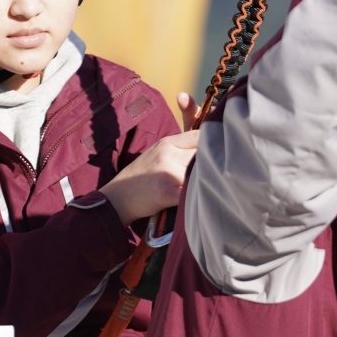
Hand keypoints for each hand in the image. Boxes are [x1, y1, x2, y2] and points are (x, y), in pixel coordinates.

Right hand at [102, 93, 199, 226]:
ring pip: (201, 172)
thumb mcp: (158, 152)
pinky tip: (198, 200)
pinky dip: (198, 197)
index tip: (217, 154)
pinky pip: (192, 192)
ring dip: (205, 181)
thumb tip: (210, 142)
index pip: (200, 135)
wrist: (119, 197)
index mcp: (167, 142)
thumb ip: (181, 146)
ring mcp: (167, 172)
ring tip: (205, 188)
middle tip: (212, 174)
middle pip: (203, 154)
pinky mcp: (167, 192)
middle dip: (210, 164)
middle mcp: (168, 154)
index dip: (212, 144)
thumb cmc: (142, 175)